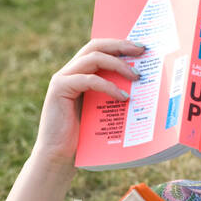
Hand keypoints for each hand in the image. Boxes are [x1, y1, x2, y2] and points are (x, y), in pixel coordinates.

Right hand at [32, 37, 144, 167]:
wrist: (58, 156)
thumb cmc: (82, 137)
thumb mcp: (102, 110)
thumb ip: (112, 94)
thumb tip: (141, 84)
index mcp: (79, 73)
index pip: (99, 49)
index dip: (119, 45)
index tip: (141, 48)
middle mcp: (69, 71)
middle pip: (96, 45)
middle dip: (121, 45)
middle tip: (142, 50)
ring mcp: (63, 78)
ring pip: (93, 58)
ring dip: (118, 64)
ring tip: (136, 76)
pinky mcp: (60, 88)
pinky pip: (89, 79)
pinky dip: (108, 86)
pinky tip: (123, 97)